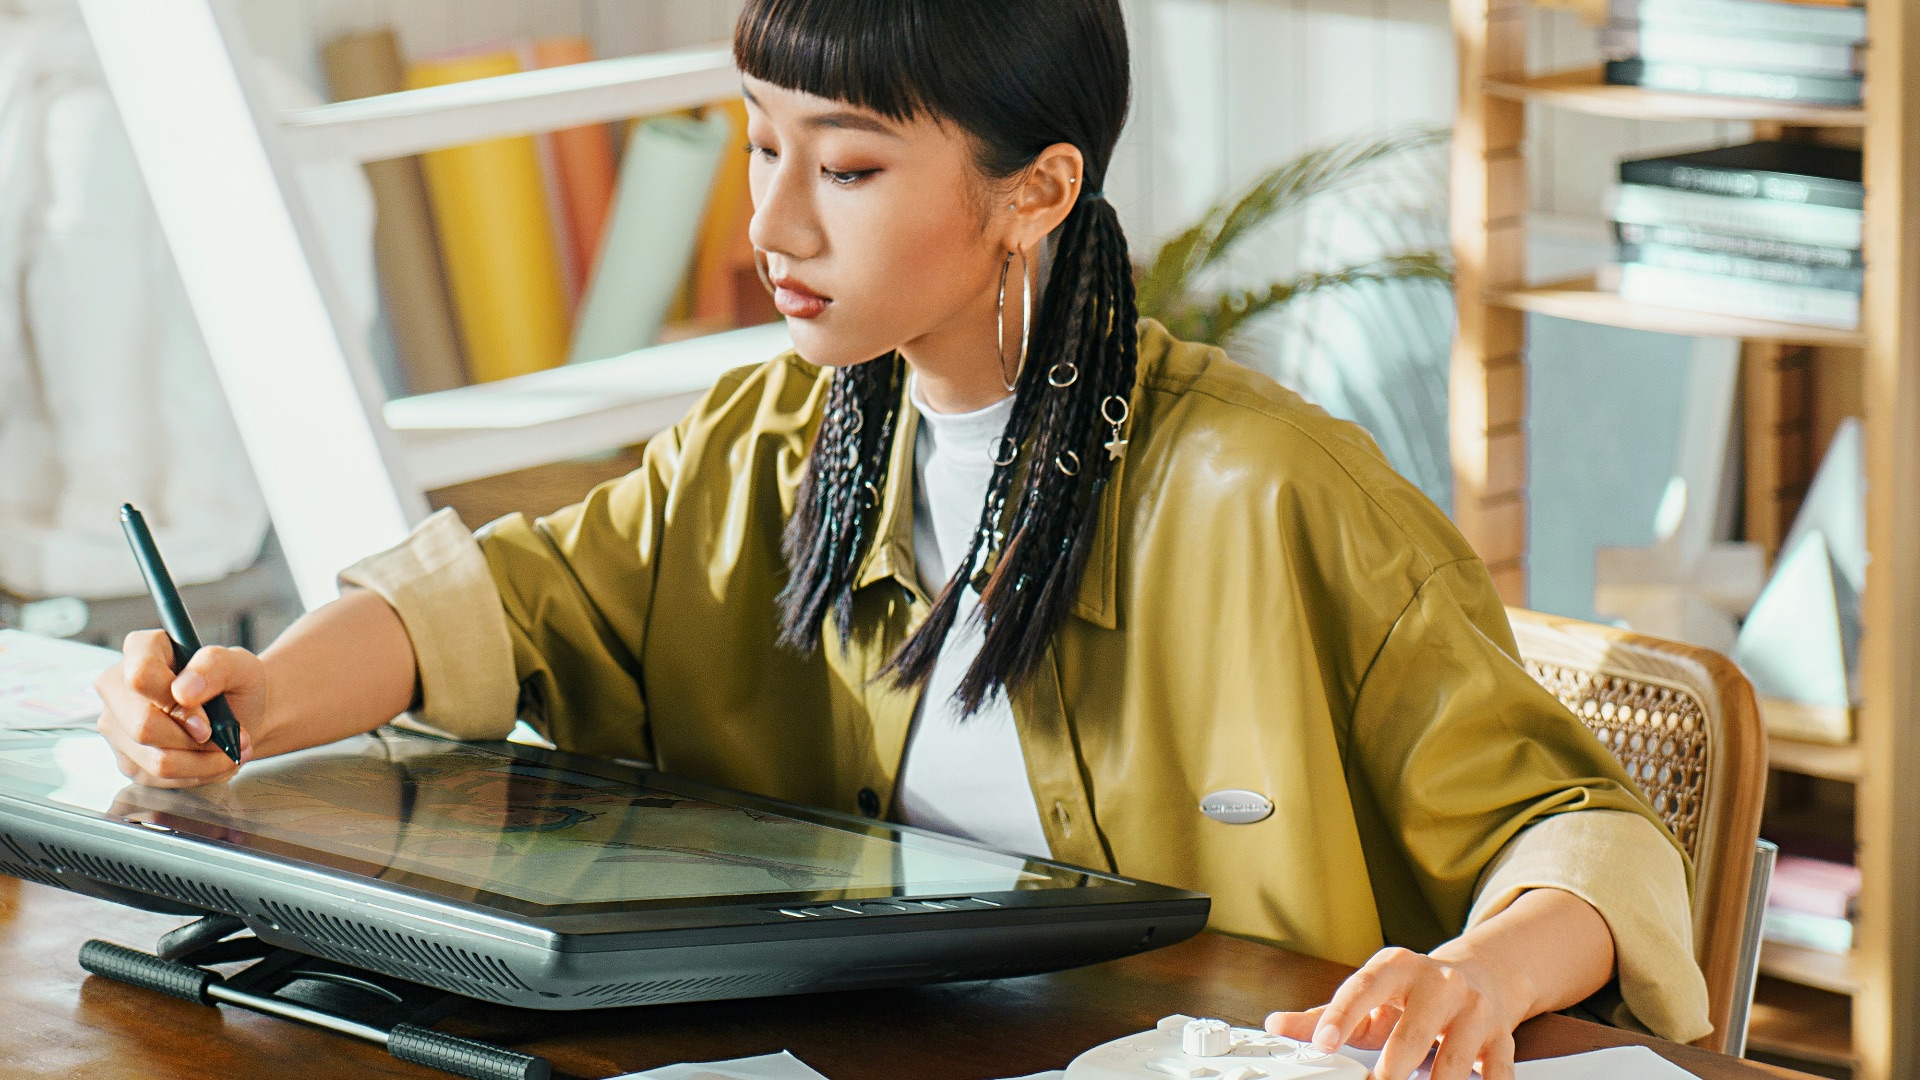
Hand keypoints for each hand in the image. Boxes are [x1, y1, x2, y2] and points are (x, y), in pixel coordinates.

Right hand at [95, 630, 265, 787]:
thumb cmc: (236, 685)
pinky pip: (159, 778)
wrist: (241, 715)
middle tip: (230, 736)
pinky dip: (196, 774)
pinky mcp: (127, 758)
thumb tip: (183, 690)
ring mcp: (117, 725)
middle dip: (195, 741)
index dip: (176, 705)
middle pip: (143, 726)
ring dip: (203, 762)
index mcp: (141, 649)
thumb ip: (214, 668)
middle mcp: (118, 686)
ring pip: (154, 760)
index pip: (140, 677)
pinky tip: (211, 759)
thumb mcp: (240, 666)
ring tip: (229, 749)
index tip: (208, 720)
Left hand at [1266, 946, 1524, 1079]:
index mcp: (1397, 968)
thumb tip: (1275, 1024)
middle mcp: (1439, 983)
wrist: (1481, 975)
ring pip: (1454, 1060)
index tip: (1323, 1043)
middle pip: (1412, 1034)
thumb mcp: (1368, 994)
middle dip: (1391, 1069)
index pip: (1364, 988)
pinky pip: (1496, 1073)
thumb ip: (1323, 1014)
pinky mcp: (1501, 1037)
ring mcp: (1474, 1010)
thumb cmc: (1412, 992)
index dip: (1342, 1016)